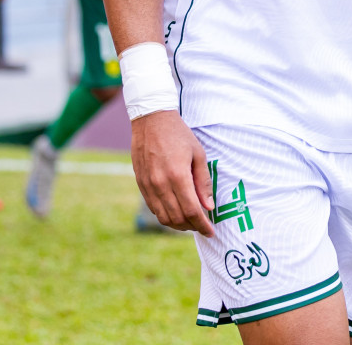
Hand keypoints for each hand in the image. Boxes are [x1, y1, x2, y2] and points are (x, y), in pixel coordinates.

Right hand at [130, 109, 215, 235]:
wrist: (151, 119)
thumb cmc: (179, 134)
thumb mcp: (198, 154)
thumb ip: (203, 182)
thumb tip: (208, 207)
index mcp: (178, 176)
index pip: (192, 211)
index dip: (203, 225)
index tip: (210, 232)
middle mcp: (161, 184)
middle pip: (178, 218)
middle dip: (192, 226)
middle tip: (202, 225)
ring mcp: (148, 185)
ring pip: (163, 217)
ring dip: (178, 224)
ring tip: (190, 221)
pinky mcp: (141, 183)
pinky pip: (153, 208)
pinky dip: (165, 215)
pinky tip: (175, 211)